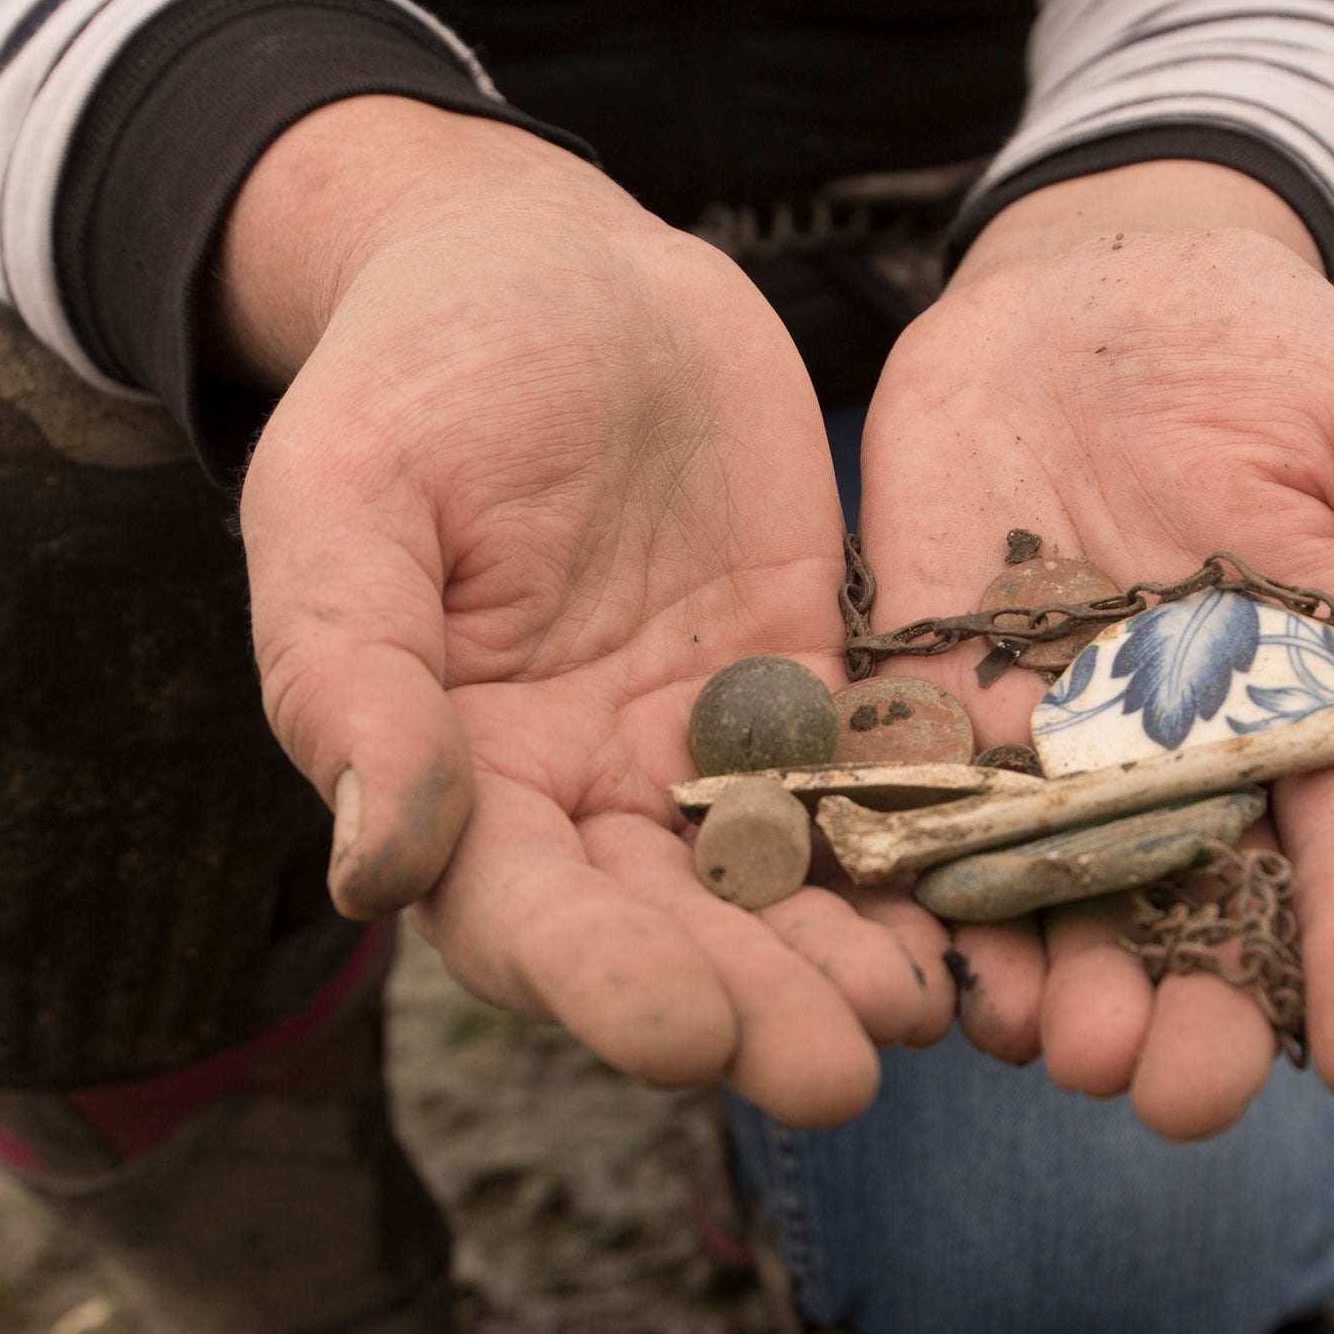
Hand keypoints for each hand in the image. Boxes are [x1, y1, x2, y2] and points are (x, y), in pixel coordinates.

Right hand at [216, 99, 952, 1124]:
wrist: (550, 261)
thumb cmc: (414, 373)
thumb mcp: (346, 499)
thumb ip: (353, 678)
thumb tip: (374, 867)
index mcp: (457, 782)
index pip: (525, 921)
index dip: (603, 984)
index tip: (684, 1035)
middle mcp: (584, 802)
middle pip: (670, 940)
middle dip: (753, 1009)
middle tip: (838, 1071)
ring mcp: (704, 757)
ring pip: (782, 892)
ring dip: (846, 960)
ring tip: (918, 1007)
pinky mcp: (808, 698)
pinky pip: (872, 792)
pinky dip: (924, 853)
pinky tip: (987, 903)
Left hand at [857, 160, 1333, 1136]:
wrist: (1105, 289)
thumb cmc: (1290, 371)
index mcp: (1326, 738)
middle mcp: (1190, 780)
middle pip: (1200, 934)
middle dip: (1194, 1029)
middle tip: (1182, 1099)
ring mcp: (1056, 755)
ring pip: (1058, 907)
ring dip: (1055, 989)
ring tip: (1057, 1048)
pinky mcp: (934, 706)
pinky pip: (920, 818)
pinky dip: (918, 890)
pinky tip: (922, 952)